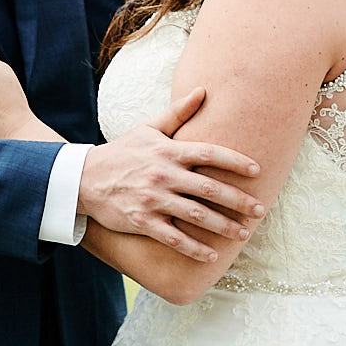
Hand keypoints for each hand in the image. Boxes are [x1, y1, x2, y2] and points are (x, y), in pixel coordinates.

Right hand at [80, 88, 264, 262]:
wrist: (84, 178)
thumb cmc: (122, 152)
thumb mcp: (148, 128)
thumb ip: (178, 112)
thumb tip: (203, 89)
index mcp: (168, 150)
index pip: (209, 152)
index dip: (235, 161)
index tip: (257, 170)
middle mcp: (163, 174)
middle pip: (209, 188)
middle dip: (238, 200)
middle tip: (260, 209)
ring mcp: (153, 199)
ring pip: (196, 215)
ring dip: (223, 226)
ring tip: (244, 233)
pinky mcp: (142, 221)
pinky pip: (173, 238)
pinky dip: (194, 249)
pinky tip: (212, 256)